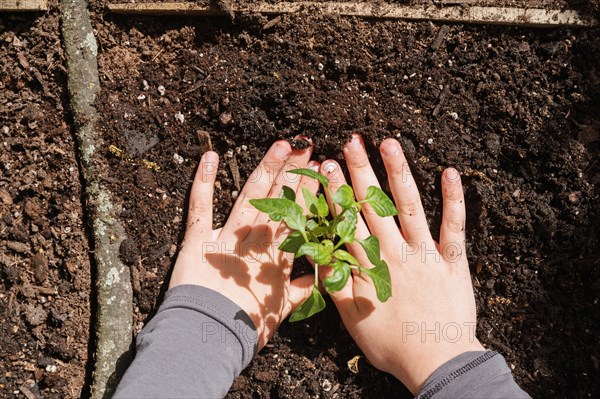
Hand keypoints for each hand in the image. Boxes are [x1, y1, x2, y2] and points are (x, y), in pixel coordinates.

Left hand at [169, 140, 319, 348]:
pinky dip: (203, 180)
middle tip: (305, 145)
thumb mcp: (279, 313)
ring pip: (249, 196)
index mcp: (276, 257)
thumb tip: (316, 278)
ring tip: (280, 145)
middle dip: (292, 171)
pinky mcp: (196, 239)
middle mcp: (255, 241)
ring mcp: (226, 237)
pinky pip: (200, 206)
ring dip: (265, 168)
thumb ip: (299, 292)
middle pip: (278, 200)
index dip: (309, 191)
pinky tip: (209, 156)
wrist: (208, 335)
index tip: (319, 169)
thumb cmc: (246, 327)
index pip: (298, 217)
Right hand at [319, 134, 483, 393]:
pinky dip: (453, 200)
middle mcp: (396, 251)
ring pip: (410, 206)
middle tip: (353, 141)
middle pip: (375, 205)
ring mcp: (426, 253)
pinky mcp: (452, 261)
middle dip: (362, 171)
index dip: (337, 191)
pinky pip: (453, 226)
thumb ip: (333, 283)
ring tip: (390, 143)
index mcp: (369, 264)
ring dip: (399, 173)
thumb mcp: (351, 318)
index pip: (348, 219)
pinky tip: (449, 172)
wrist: (435, 362)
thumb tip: (317, 253)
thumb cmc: (390, 344)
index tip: (328, 165)